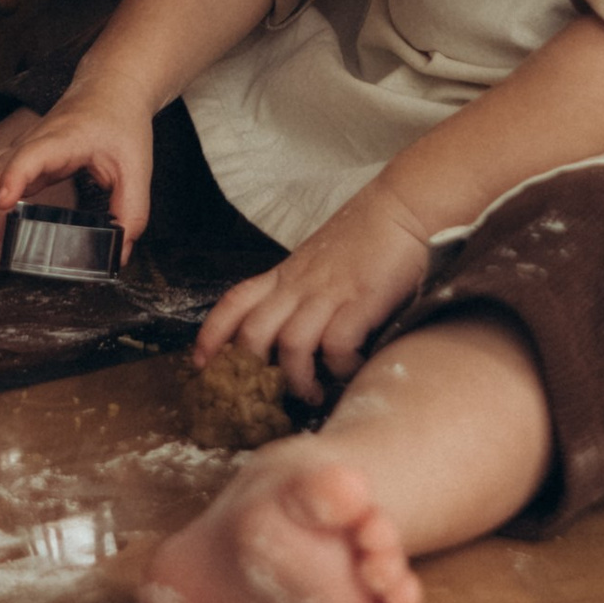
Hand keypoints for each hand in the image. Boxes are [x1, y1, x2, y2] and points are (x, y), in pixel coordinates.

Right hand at [0, 94, 156, 254]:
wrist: (108, 90)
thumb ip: (132, 211)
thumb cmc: (120, 124)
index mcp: (61, 140)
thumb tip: (120, 253)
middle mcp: (31, 142)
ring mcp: (18, 149)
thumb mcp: (137, 168)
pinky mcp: (14, 160)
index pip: (29, 155)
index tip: (2, 204)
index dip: (13, 178)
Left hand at [195, 181, 433, 407]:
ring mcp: (329, 293)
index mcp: (285, 275)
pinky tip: (351, 370)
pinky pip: (337, 345)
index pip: (235, 302)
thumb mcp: (319, 261)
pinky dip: (340, 367)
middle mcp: (299, 285)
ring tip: (312, 395)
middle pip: (253, 332)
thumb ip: (301, 291)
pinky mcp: (361, 300)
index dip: (212, 334)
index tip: (200, 363)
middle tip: (264, 395)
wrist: (403, 207)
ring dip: (298, 380)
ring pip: (291, 345)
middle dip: (252, 371)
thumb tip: (290, 335)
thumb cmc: (364, 236)